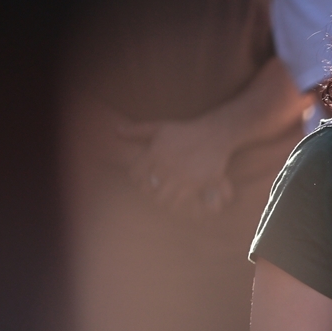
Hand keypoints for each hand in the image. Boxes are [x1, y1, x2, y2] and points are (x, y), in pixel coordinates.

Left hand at [118, 116, 235, 216]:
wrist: (215, 134)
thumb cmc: (185, 131)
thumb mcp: (160, 127)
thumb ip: (138, 130)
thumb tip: (116, 131)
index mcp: (155, 152)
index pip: (134, 174)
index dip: (136, 179)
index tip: (141, 179)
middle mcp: (166, 166)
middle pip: (146, 189)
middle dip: (148, 190)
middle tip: (153, 188)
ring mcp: (181, 176)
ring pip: (161, 198)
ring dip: (161, 198)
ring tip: (165, 195)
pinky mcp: (195, 184)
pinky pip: (179, 201)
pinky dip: (176, 203)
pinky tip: (177, 198)